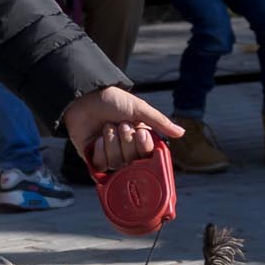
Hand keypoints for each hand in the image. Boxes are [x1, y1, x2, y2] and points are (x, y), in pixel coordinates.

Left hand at [60, 86, 181, 175]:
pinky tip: (96, 138)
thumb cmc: (112, 100)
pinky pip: (101, 165)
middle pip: (133, 161)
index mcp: (140, 138)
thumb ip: (159, 122)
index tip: (139, 131)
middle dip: (125, 141)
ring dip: (111, 142)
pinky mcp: (94, 159)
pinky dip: (99, 150)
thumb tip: (181, 133)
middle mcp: (127, 149)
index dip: (143, 146)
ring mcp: (111, 155)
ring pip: (117, 163)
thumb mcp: (139, 108)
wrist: (84, 98)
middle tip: (120, 124)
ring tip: (106, 127)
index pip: (149, 154)